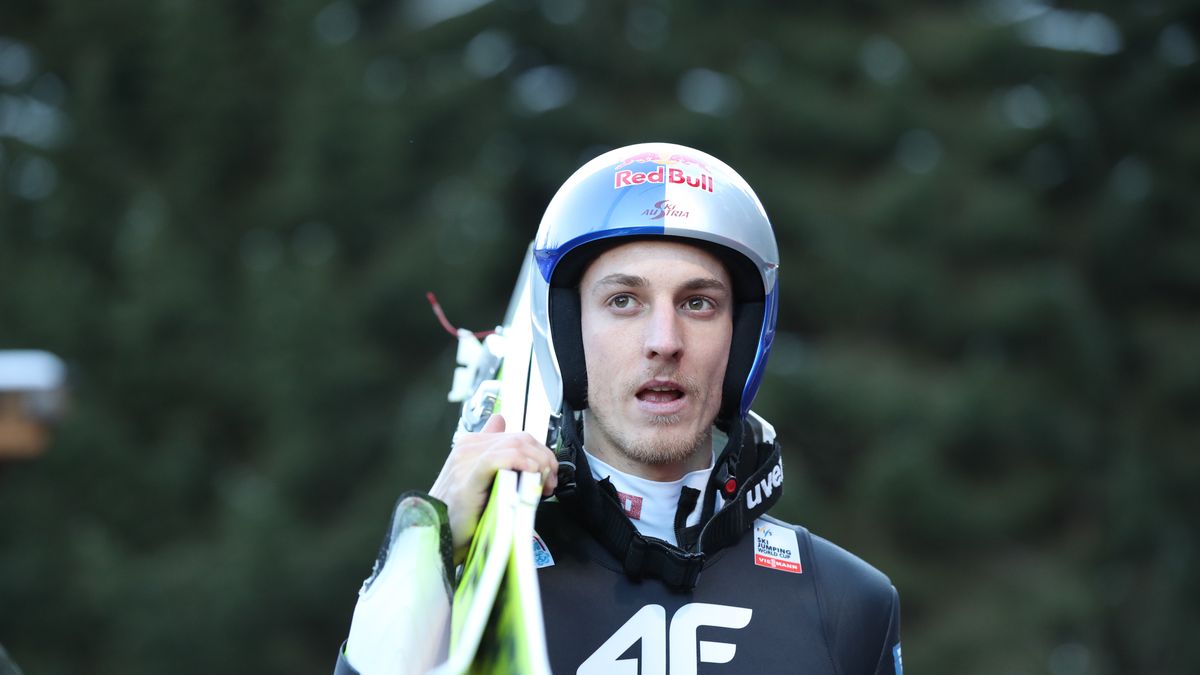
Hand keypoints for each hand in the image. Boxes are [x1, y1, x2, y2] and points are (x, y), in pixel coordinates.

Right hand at [429, 413, 557, 563]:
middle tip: (550, 483)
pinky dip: (523, 463)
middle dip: (544, 459)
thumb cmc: (461, 516)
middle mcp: (468, 446)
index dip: (540, 453)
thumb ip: (496, 459)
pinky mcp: (467, 475)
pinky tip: (531, 477)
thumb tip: (504, 429)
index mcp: (472, 445)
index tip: (548, 476)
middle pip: (521, 439)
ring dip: (539, 463)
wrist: (438, 537)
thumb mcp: (482, 483)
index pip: (517, 436)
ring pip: (516, 445)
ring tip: (543, 485)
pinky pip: (501, 457)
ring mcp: (466, 458)